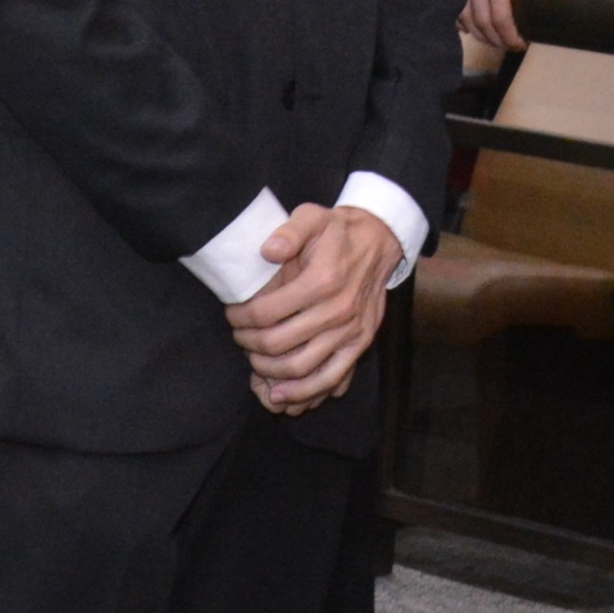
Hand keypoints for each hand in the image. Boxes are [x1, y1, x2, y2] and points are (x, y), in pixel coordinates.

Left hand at [226, 202, 398, 413]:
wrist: (381, 240)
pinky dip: (305, 393)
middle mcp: (338, 310)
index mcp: (322, 280)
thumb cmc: (339, 230)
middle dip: (249, 345)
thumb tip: (267, 251)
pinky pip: (332, 378)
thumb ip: (289, 232)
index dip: (241, 318)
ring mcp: (352, 331)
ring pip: (302, 368)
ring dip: (269, 371)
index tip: (232, 314)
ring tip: (254, 363)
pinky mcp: (361, 344)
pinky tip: (281, 395)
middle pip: (278, 343)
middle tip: (239, 338)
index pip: (267, 312)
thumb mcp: (312, 217)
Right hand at [459, 0, 559, 50]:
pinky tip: (477, 28)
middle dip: (494, 38)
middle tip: (508, 46)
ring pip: (463, 13)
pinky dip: (463, 20)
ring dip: (479, 33)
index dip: (508, 33)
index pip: (498, 12)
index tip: (519, 44)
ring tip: (494, 41)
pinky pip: (453, 1)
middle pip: (480, 17)